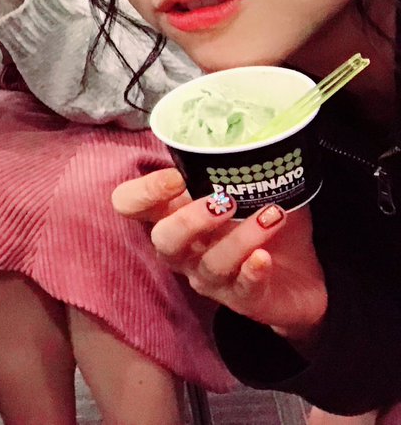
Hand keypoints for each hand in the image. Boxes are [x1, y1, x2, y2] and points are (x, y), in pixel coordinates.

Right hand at [113, 169, 328, 346]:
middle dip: (189, 219)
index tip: (176, 177)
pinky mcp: (242, 299)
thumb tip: (234, 127)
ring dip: (240, 238)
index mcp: (170, 215)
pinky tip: (264, 257)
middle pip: (164, 240)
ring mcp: (208, 277)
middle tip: (223, 200)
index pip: (129, 205)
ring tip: (271, 215)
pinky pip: (241, 289)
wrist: (298, 275)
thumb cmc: (256, 222)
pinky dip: (252, 272)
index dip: (143, 192)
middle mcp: (182, 250)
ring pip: (210, 263)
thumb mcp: (238, 189)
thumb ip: (223, 165)